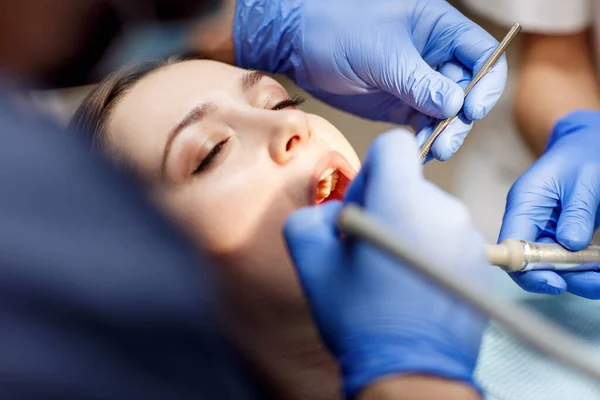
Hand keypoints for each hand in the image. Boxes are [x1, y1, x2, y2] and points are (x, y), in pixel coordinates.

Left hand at [234, 0, 506, 161]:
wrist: (298, 44)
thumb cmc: (336, 29)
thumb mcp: (380, 52)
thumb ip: (418, 80)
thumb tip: (454, 105)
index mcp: (438, 29)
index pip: (481, 54)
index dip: (485, 82)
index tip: (471, 109)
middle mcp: (434, 56)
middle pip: (468, 89)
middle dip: (462, 117)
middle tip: (446, 140)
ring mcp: (418, 82)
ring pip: (447, 112)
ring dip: (445, 133)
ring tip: (432, 149)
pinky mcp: (401, 104)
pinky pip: (424, 124)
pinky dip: (425, 139)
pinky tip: (419, 150)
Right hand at [284, 129, 490, 397]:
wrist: (411, 371)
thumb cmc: (359, 317)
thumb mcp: (311, 262)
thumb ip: (310, 218)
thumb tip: (334, 214)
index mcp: (402, 199)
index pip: (393, 145)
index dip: (370, 169)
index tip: (361, 205)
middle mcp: (444, 210)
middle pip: (410, 185)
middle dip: (386, 207)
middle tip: (369, 250)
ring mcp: (468, 238)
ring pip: (430, 214)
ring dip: (409, 232)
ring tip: (392, 275)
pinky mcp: (481, 264)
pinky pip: (450, 240)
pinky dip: (431, 252)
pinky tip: (415, 287)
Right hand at [500, 110, 599, 297]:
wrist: (590, 142)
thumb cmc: (586, 153)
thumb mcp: (586, 179)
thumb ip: (577, 211)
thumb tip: (570, 244)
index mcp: (525, 203)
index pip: (513, 244)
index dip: (527, 269)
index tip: (556, 283)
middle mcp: (530, 221)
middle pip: (533, 262)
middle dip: (563, 277)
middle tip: (596, 283)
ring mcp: (547, 230)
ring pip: (554, 265)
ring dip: (579, 277)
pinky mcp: (563, 235)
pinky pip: (571, 259)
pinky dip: (587, 268)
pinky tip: (598, 269)